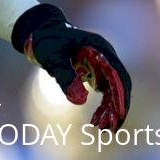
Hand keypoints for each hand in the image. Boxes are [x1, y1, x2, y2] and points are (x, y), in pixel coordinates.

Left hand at [12, 4, 130, 129]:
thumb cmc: (45, 40)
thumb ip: (65, 75)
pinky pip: (104, 89)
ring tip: (103, 128)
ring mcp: (101, 63)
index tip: (119, 114)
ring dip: (110, 109)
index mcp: (100, 48)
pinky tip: (97, 118)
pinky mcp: (95, 70)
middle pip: (118, 85)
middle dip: (116, 107)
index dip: (121, 96)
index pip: (118, 75)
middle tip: (110, 129)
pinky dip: (102, 104)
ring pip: (112, 89)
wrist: (38, 31)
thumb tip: (80, 101)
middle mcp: (105, 55)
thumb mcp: (52, 57)